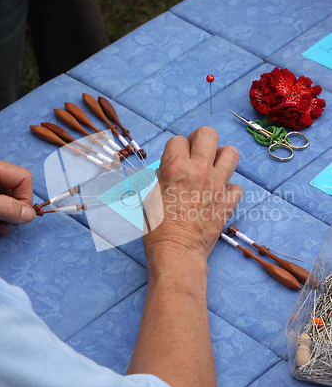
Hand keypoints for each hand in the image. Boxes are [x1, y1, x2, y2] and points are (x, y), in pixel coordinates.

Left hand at [0, 161, 34, 235]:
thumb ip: (8, 207)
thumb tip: (31, 215)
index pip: (24, 178)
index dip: (24, 198)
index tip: (15, 216)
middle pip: (16, 188)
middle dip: (15, 209)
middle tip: (5, 224)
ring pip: (7, 197)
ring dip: (7, 213)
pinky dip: (0, 212)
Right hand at [143, 126, 242, 262]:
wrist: (177, 252)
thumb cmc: (158, 229)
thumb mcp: (150, 198)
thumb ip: (162, 179)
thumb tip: (168, 172)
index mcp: (175, 168)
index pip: (178, 140)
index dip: (174, 148)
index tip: (173, 158)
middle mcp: (199, 171)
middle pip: (207, 134)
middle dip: (200, 139)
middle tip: (195, 151)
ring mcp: (217, 186)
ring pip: (231, 153)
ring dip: (221, 156)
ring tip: (212, 167)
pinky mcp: (228, 202)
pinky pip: (237, 186)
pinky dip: (229, 188)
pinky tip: (218, 194)